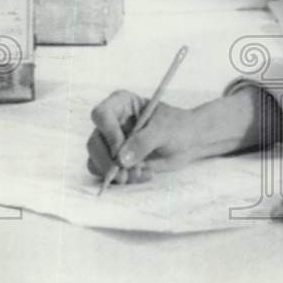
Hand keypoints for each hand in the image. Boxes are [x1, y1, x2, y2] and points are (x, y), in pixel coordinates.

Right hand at [86, 89, 217, 185]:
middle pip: (94, 142)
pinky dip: (121, 179)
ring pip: (95, 159)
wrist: (188, 141)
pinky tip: (144, 175)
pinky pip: (106, 173)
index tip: (120, 151)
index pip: (101, 115)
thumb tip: (121, 159)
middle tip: (125, 175)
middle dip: (109, 162)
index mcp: (121, 103)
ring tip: (139, 174)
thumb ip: (144, 141)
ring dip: (114, 173)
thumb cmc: (177, 127)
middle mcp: (112, 122)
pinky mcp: (115, 160)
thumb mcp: (165, 130)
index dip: (108, 133)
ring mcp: (111, 142)